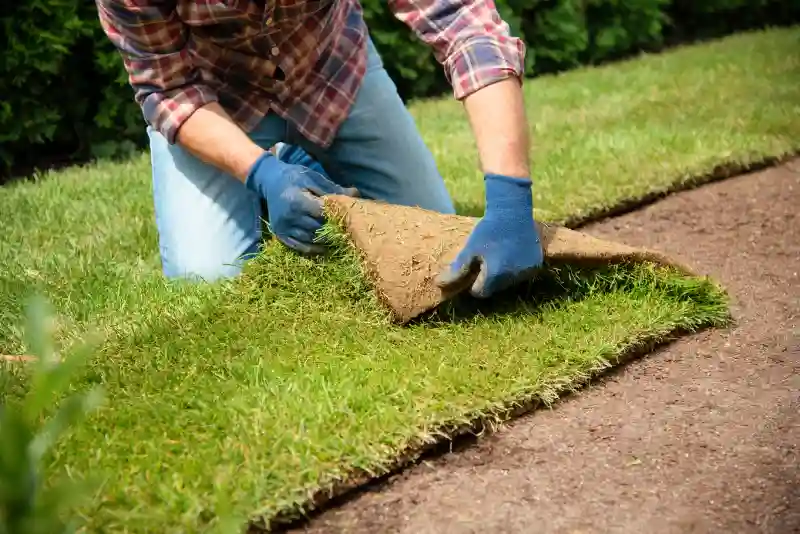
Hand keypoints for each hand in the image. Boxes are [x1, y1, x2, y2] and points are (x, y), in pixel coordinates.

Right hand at [244, 151, 357, 253]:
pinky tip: (324, 246)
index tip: (347, 216)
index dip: (336, 216)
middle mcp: (289, 217)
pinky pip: (300, 247)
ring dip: (325, 240)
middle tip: (345, 229)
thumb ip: (332, 189)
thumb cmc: (294, 177)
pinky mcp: (280, 234)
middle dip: (333, 229)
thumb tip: (356, 195)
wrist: (269, 181)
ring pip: (311, 239)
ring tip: (337, 237)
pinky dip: (313, 248)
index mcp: (297, 201)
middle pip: (318, 228)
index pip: (323, 213)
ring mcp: (283, 227)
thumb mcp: (313, 178)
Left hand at [435, 173, 543, 297]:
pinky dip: (516, 268)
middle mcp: (513, 278)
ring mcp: (527, 272)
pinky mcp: (536, 265)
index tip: (474, 267)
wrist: (513, 211)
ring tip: (500, 254)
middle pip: (495, 288)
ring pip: (509, 282)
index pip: (480, 292)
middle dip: (489, 278)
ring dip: (503, 274)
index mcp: (495, 275)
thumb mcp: (470, 249)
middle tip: (486, 259)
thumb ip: (458, 270)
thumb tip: (440, 285)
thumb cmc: (488, 230)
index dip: (474, 282)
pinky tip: (512, 253)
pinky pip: (522, 274)